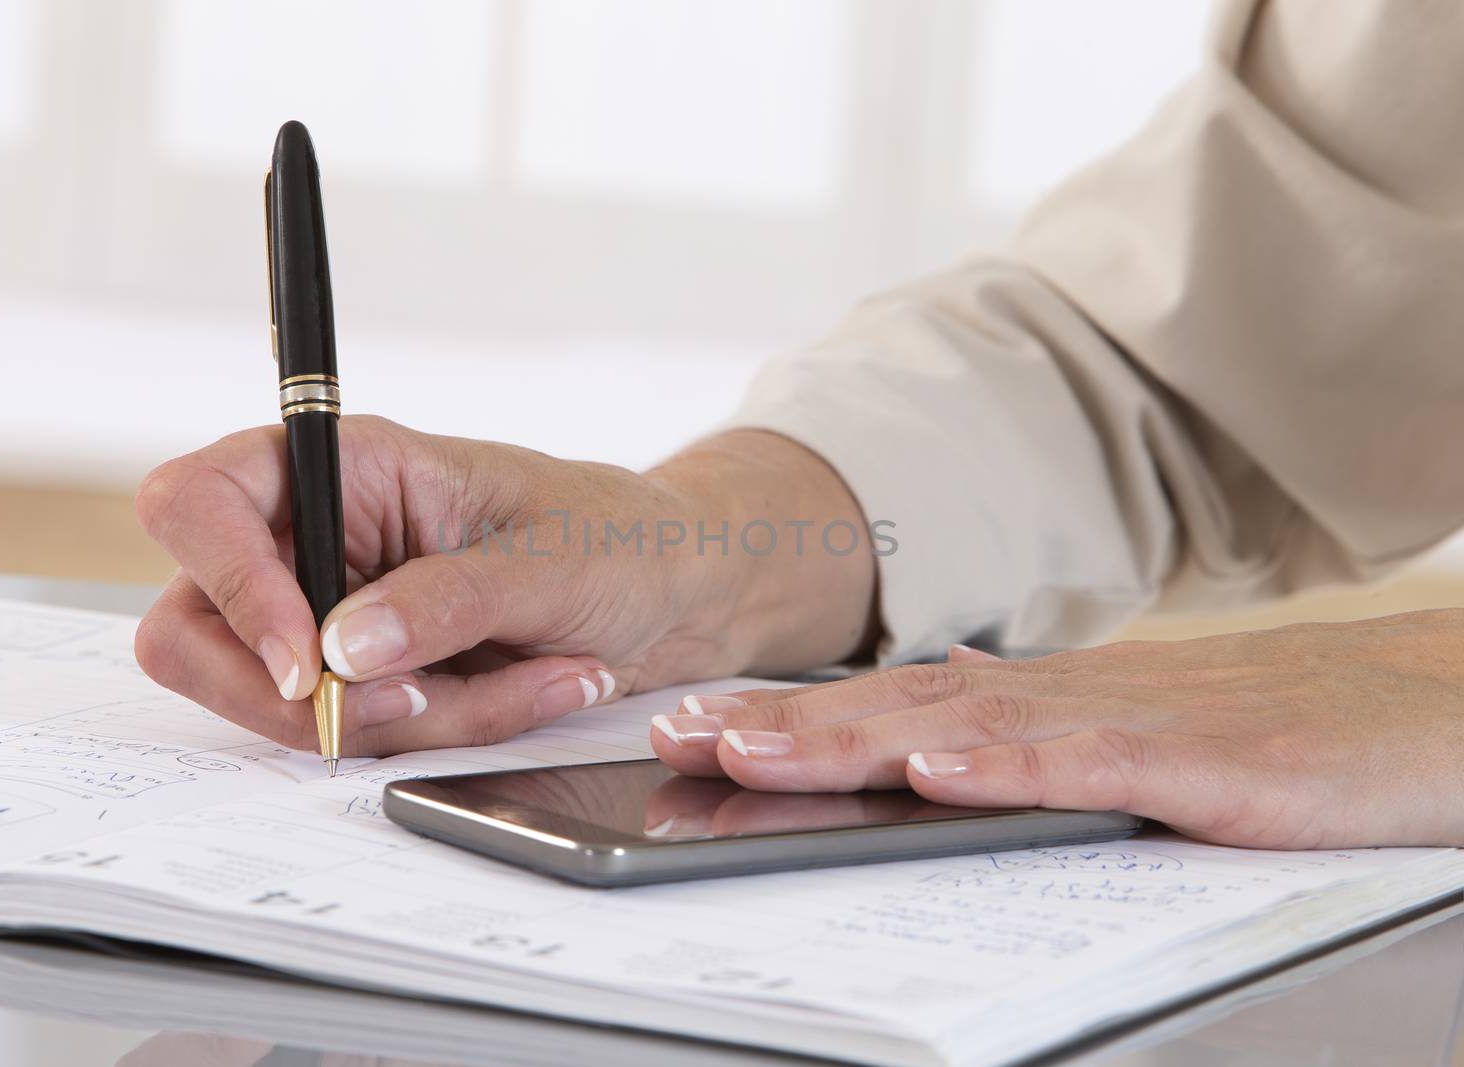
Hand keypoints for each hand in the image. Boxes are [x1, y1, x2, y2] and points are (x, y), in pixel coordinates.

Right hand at [133, 417, 873, 756]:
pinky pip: (351, 733)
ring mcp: (328, 615)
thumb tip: (343, 649)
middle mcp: (315, 536)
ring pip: (277, 702)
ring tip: (524, 681)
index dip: (228, 584)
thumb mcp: (549, 559)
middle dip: (296, 694)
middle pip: (198, 629)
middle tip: (415, 700)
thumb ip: (447, 598)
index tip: (308, 662)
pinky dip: (435, 735)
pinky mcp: (362, 678)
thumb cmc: (620, 537)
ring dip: (398, 719)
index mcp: (344, 465)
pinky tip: (526, 690)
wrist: (676, 590)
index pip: (200, 503)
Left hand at [650, 611, 1463, 847]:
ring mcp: (1139, 724)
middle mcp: (1077, 698)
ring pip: (971, 724)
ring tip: (753, 750)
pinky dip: (1007, 761)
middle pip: (906, 704)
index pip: (900, 701)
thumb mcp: (1147, 740)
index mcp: (1056, 700)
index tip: (699, 725)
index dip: (794, 714)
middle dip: (782, 724)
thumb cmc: (1292, 733)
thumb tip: (948, 730)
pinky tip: (939, 768)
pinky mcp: (1210, 764)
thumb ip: (1046, 738)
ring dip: (853, 737)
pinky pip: (1092, 761)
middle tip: (675, 735)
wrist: (1437, 711)